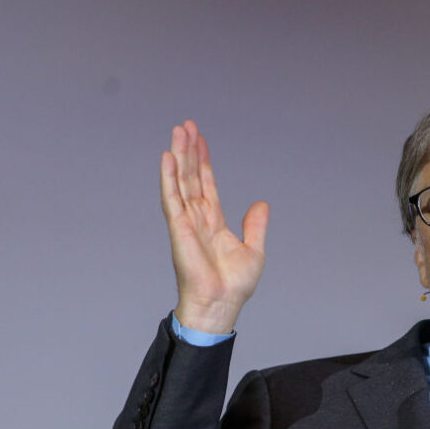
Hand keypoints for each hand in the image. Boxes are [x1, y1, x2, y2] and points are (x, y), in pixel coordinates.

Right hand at [160, 120, 268, 333]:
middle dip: (189, 151)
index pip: (206, 185)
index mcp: (213, 222)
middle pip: (191, 177)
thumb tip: (261, 203)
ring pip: (180, 181)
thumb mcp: (253, 249)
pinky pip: (172, 198)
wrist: (222, 303)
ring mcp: (186, 222)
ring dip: (179, 156)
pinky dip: (169, 178)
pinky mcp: (179, 229)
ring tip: (178, 131)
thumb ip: (255, 225)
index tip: (201, 140)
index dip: (203, 163)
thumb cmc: (234, 285)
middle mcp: (197, 218)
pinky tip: (168, 157)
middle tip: (186, 125)